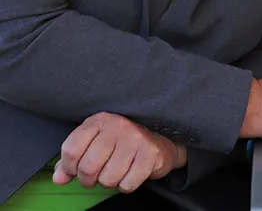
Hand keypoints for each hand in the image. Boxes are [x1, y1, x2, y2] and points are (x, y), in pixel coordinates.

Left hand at [54, 112, 184, 192]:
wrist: (158, 143)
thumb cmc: (120, 145)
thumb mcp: (93, 145)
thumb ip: (72, 161)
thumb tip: (58, 178)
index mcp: (99, 120)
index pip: (71, 149)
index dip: (69, 167)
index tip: (74, 170)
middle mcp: (118, 125)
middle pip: (88, 166)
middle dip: (88, 180)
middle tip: (95, 176)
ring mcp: (136, 138)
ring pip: (107, 179)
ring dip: (109, 183)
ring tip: (115, 172)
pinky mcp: (151, 154)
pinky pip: (127, 184)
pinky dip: (126, 186)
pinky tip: (130, 174)